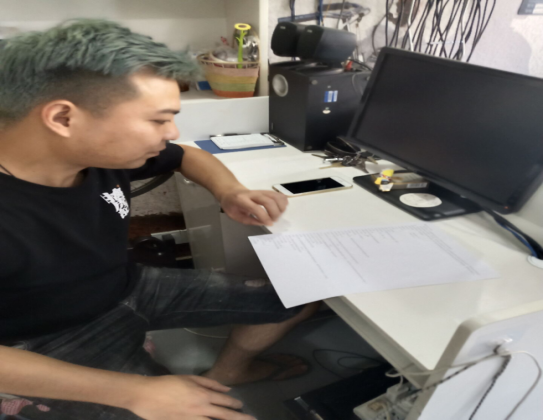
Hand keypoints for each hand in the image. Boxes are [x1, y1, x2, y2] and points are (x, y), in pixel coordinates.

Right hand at [127, 375, 254, 419]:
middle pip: (225, 416)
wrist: (145, 394)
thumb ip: (210, 383)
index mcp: (203, 394)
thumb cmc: (168, 383)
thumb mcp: (190, 378)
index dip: (235, 404)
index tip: (242, 406)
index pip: (225, 401)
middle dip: (240, 418)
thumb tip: (227, 388)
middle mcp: (200, 408)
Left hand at [220, 188, 287, 225]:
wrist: (230, 191)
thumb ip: (249, 220)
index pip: (256, 208)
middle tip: (274, 220)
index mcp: (241, 200)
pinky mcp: (265, 191)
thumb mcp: (235, 216)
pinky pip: (277, 194)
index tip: (270, 224)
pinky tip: (281, 208)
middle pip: (268, 200)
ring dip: (280, 207)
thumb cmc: (231, 205)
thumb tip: (263, 223)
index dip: (264, 217)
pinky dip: (283, 201)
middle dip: (274, 212)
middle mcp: (252, 193)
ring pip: (275, 196)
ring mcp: (260, 191)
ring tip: (278, 215)